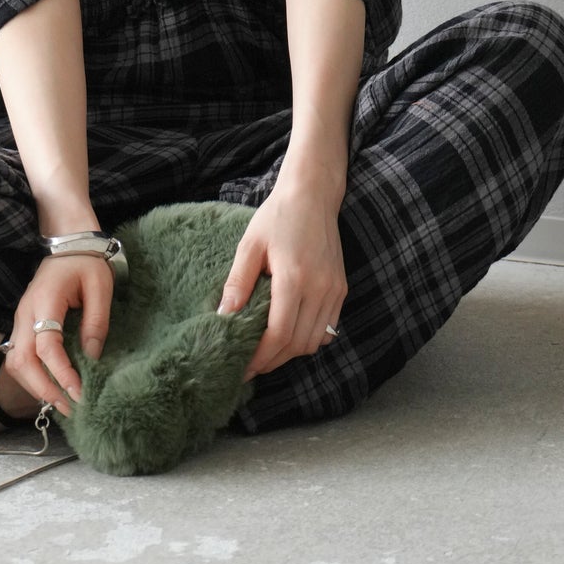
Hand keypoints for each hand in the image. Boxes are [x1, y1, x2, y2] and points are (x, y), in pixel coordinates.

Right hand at [1, 253, 113, 414]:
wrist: (67, 243)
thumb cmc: (86, 262)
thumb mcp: (101, 286)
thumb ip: (96, 321)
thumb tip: (91, 357)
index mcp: (45, 300)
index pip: (46, 345)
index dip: (60, 372)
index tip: (79, 392)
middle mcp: (26, 312)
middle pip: (22, 361)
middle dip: (43, 389)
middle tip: (70, 407)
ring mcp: (21, 319)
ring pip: (16, 362)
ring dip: (35, 386)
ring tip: (61, 403)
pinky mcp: (23, 324)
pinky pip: (19, 357)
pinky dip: (33, 377)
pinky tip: (51, 387)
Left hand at [215, 184, 347, 381]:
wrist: (313, 195)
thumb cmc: (277, 216)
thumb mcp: (250, 245)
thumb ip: (237, 282)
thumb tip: (223, 317)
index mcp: (294, 277)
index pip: (279, 334)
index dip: (260, 357)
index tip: (242, 368)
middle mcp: (319, 288)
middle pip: (297, 344)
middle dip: (273, 361)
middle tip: (250, 366)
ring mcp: (334, 290)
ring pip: (314, 342)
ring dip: (290, 353)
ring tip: (266, 354)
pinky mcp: (341, 289)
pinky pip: (327, 329)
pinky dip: (308, 340)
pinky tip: (289, 336)